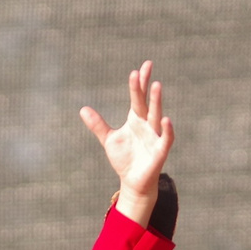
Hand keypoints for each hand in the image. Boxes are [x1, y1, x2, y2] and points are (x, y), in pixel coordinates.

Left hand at [78, 62, 174, 224]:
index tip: (137, 69)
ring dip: (157, 101)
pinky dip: (167, 129)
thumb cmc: (124, 159)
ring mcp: (155, 136)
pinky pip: (166, 138)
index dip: (138, 84)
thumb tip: (83, 109)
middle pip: (146, 102)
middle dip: (146, 86)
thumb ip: (98, 125)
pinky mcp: (160, 151)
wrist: (133, 182)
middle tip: (146, 67)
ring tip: (157, 85)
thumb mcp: (109, 139)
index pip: (137, 97)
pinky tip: (165, 119)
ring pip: (156, 115)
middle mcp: (147, 124)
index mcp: (136, 119)